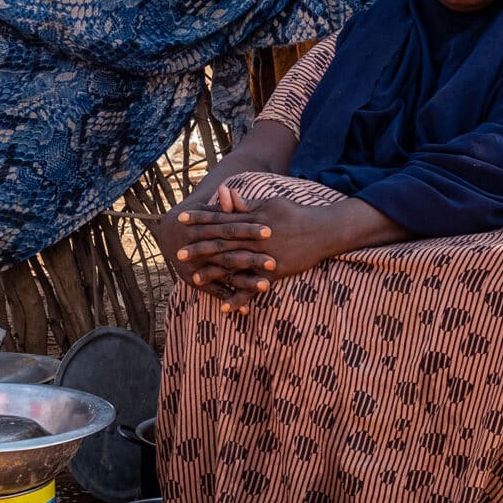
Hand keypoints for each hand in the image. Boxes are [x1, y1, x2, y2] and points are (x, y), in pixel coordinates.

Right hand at [154, 194, 271, 309]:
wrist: (166, 233)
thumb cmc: (194, 219)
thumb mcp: (205, 212)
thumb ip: (220, 207)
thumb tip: (228, 190)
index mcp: (203, 229)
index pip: (229, 228)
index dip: (248, 230)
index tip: (269, 230)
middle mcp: (198, 249)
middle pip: (229, 254)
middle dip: (252, 259)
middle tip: (274, 262)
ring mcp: (196, 267)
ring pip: (224, 275)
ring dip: (245, 282)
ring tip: (267, 286)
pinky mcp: (194, 280)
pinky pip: (215, 292)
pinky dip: (230, 300)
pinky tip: (247, 308)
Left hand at [175, 185, 341, 306]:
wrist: (322, 231)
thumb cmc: (295, 214)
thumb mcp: (270, 204)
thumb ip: (246, 205)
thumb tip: (226, 194)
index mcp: (252, 219)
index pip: (220, 218)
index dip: (200, 218)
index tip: (181, 219)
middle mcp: (255, 238)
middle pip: (222, 243)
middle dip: (200, 248)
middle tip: (179, 254)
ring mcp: (264, 256)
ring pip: (234, 266)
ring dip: (214, 274)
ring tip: (194, 279)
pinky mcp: (274, 272)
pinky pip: (253, 288)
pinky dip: (240, 298)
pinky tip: (225, 307)